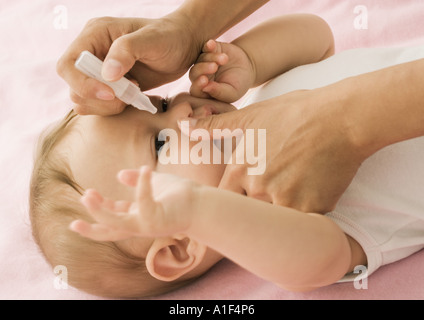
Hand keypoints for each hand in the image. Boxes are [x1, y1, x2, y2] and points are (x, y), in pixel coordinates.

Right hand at [57, 15, 200, 115]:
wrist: (184, 46)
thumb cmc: (170, 36)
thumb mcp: (152, 39)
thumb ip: (127, 51)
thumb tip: (107, 73)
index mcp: (95, 35)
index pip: (68, 65)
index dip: (83, 83)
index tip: (111, 92)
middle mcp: (92, 53)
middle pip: (74, 86)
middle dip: (99, 98)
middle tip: (129, 94)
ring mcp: (99, 71)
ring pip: (83, 100)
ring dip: (107, 105)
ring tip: (133, 93)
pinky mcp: (109, 86)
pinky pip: (98, 106)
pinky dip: (113, 108)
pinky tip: (133, 97)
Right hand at [70, 166, 197, 240]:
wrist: (205, 204)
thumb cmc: (183, 195)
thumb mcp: (156, 183)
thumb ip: (137, 181)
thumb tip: (120, 174)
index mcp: (139, 215)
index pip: (114, 216)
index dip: (99, 208)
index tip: (85, 196)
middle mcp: (141, 224)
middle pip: (109, 228)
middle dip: (92, 218)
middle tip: (81, 199)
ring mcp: (148, 225)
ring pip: (116, 224)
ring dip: (101, 211)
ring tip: (88, 194)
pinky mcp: (158, 219)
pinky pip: (144, 201)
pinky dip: (143, 185)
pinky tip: (145, 169)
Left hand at [181, 89, 364, 212]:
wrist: (340, 117)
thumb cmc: (294, 113)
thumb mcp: (251, 116)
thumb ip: (214, 127)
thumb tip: (183, 125)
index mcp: (240, 169)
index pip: (225, 199)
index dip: (234, 199)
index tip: (243, 196)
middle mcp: (258, 188)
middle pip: (248, 212)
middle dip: (258, 205)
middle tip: (274, 191)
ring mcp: (284, 200)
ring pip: (275, 220)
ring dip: (281, 210)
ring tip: (294, 189)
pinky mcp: (311, 208)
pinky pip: (302, 221)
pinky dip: (306, 211)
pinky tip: (312, 190)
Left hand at [189, 40, 254, 102]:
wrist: (247, 67)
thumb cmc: (239, 85)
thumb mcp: (232, 92)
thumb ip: (219, 92)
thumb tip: (205, 88)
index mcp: (203, 90)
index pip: (196, 90)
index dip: (198, 85)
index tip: (205, 80)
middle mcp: (200, 76)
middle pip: (194, 73)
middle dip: (203, 69)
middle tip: (214, 67)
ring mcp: (203, 62)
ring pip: (200, 59)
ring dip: (211, 58)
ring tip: (225, 59)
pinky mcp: (209, 50)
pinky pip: (204, 47)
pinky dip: (208, 46)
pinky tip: (212, 44)